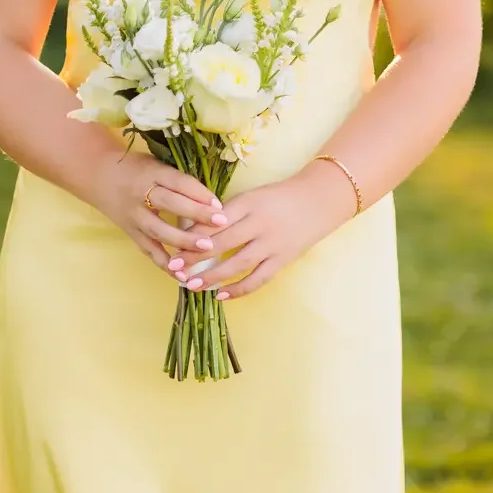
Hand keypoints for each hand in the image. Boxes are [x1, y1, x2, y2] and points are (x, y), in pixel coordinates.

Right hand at [91, 150, 229, 278]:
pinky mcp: (131, 233)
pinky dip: (165, 264)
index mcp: (151, 172)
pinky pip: (149, 250)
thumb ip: (179, 180)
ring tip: (206, 249)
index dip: (199, 193)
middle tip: (221, 223)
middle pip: (170, 204)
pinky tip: (183, 275)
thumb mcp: (156, 164)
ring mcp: (134, 216)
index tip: (220, 205)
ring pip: (159, 230)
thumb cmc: (136, 168)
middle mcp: (140, 194)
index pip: (178, 182)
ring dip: (183, 241)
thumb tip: (212, 200)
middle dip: (196, 214)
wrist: (98, 177)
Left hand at [171, 163, 357, 300]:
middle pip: (223, 243)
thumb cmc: (279, 197)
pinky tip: (220, 295)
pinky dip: (239, 289)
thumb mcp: (252, 197)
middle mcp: (260, 223)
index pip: (215, 221)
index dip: (192, 235)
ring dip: (213, 277)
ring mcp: (273, 243)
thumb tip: (195, 231)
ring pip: (238, 264)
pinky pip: (258, 278)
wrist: (319, 200)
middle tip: (173, 268)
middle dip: (195, 257)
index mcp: (249, 203)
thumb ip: (228, 213)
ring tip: (192, 285)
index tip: (172, 246)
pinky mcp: (283, 259)